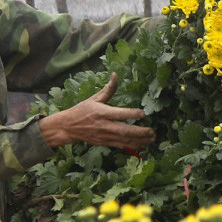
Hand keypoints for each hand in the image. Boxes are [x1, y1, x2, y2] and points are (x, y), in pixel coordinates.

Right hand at [38, 73, 154, 150]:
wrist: (69, 127)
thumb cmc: (83, 110)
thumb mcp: (94, 98)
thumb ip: (108, 89)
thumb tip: (115, 74)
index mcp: (102, 112)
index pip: (119, 114)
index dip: (132, 114)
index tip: (144, 113)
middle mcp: (104, 125)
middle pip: (124, 130)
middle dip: (140, 132)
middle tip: (152, 131)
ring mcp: (105, 136)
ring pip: (124, 140)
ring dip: (139, 140)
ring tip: (152, 138)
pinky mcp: (105, 143)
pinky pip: (121, 146)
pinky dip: (132, 146)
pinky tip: (142, 144)